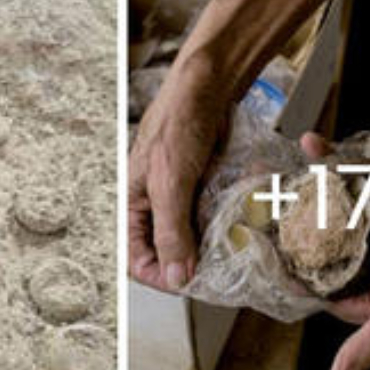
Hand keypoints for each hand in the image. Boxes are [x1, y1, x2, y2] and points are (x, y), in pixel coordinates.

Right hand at [128, 56, 230, 291]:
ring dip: (211, 243)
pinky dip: (224, 222)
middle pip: (167, 250)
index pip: (136, 256)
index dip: (160, 275)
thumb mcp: (169, 181)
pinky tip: (238, 222)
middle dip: (191, 260)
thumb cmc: (177, 123)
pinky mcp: (200, 186)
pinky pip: (210, 217)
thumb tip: (175, 278)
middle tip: (217, 269)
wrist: (207, 87)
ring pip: (192, 236)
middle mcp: (152, 201)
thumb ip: (171, 231)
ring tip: (230, 246)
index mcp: (131, 200)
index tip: (190, 283)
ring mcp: (178, 194)